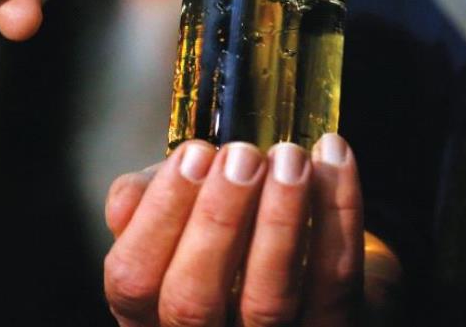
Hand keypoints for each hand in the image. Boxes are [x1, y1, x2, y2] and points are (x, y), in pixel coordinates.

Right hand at [104, 134, 363, 326]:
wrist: (309, 260)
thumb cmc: (228, 231)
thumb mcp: (177, 216)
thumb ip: (147, 204)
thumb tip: (128, 197)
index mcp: (151, 311)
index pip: (133, 279)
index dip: (160, 216)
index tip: (195, 154)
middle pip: (193, 301)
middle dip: (218, 219)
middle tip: (243, 155)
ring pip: (267, 300)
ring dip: (279, 218)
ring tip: (289, 157)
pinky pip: (334, 281)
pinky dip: (338, 211)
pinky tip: (333, 157)